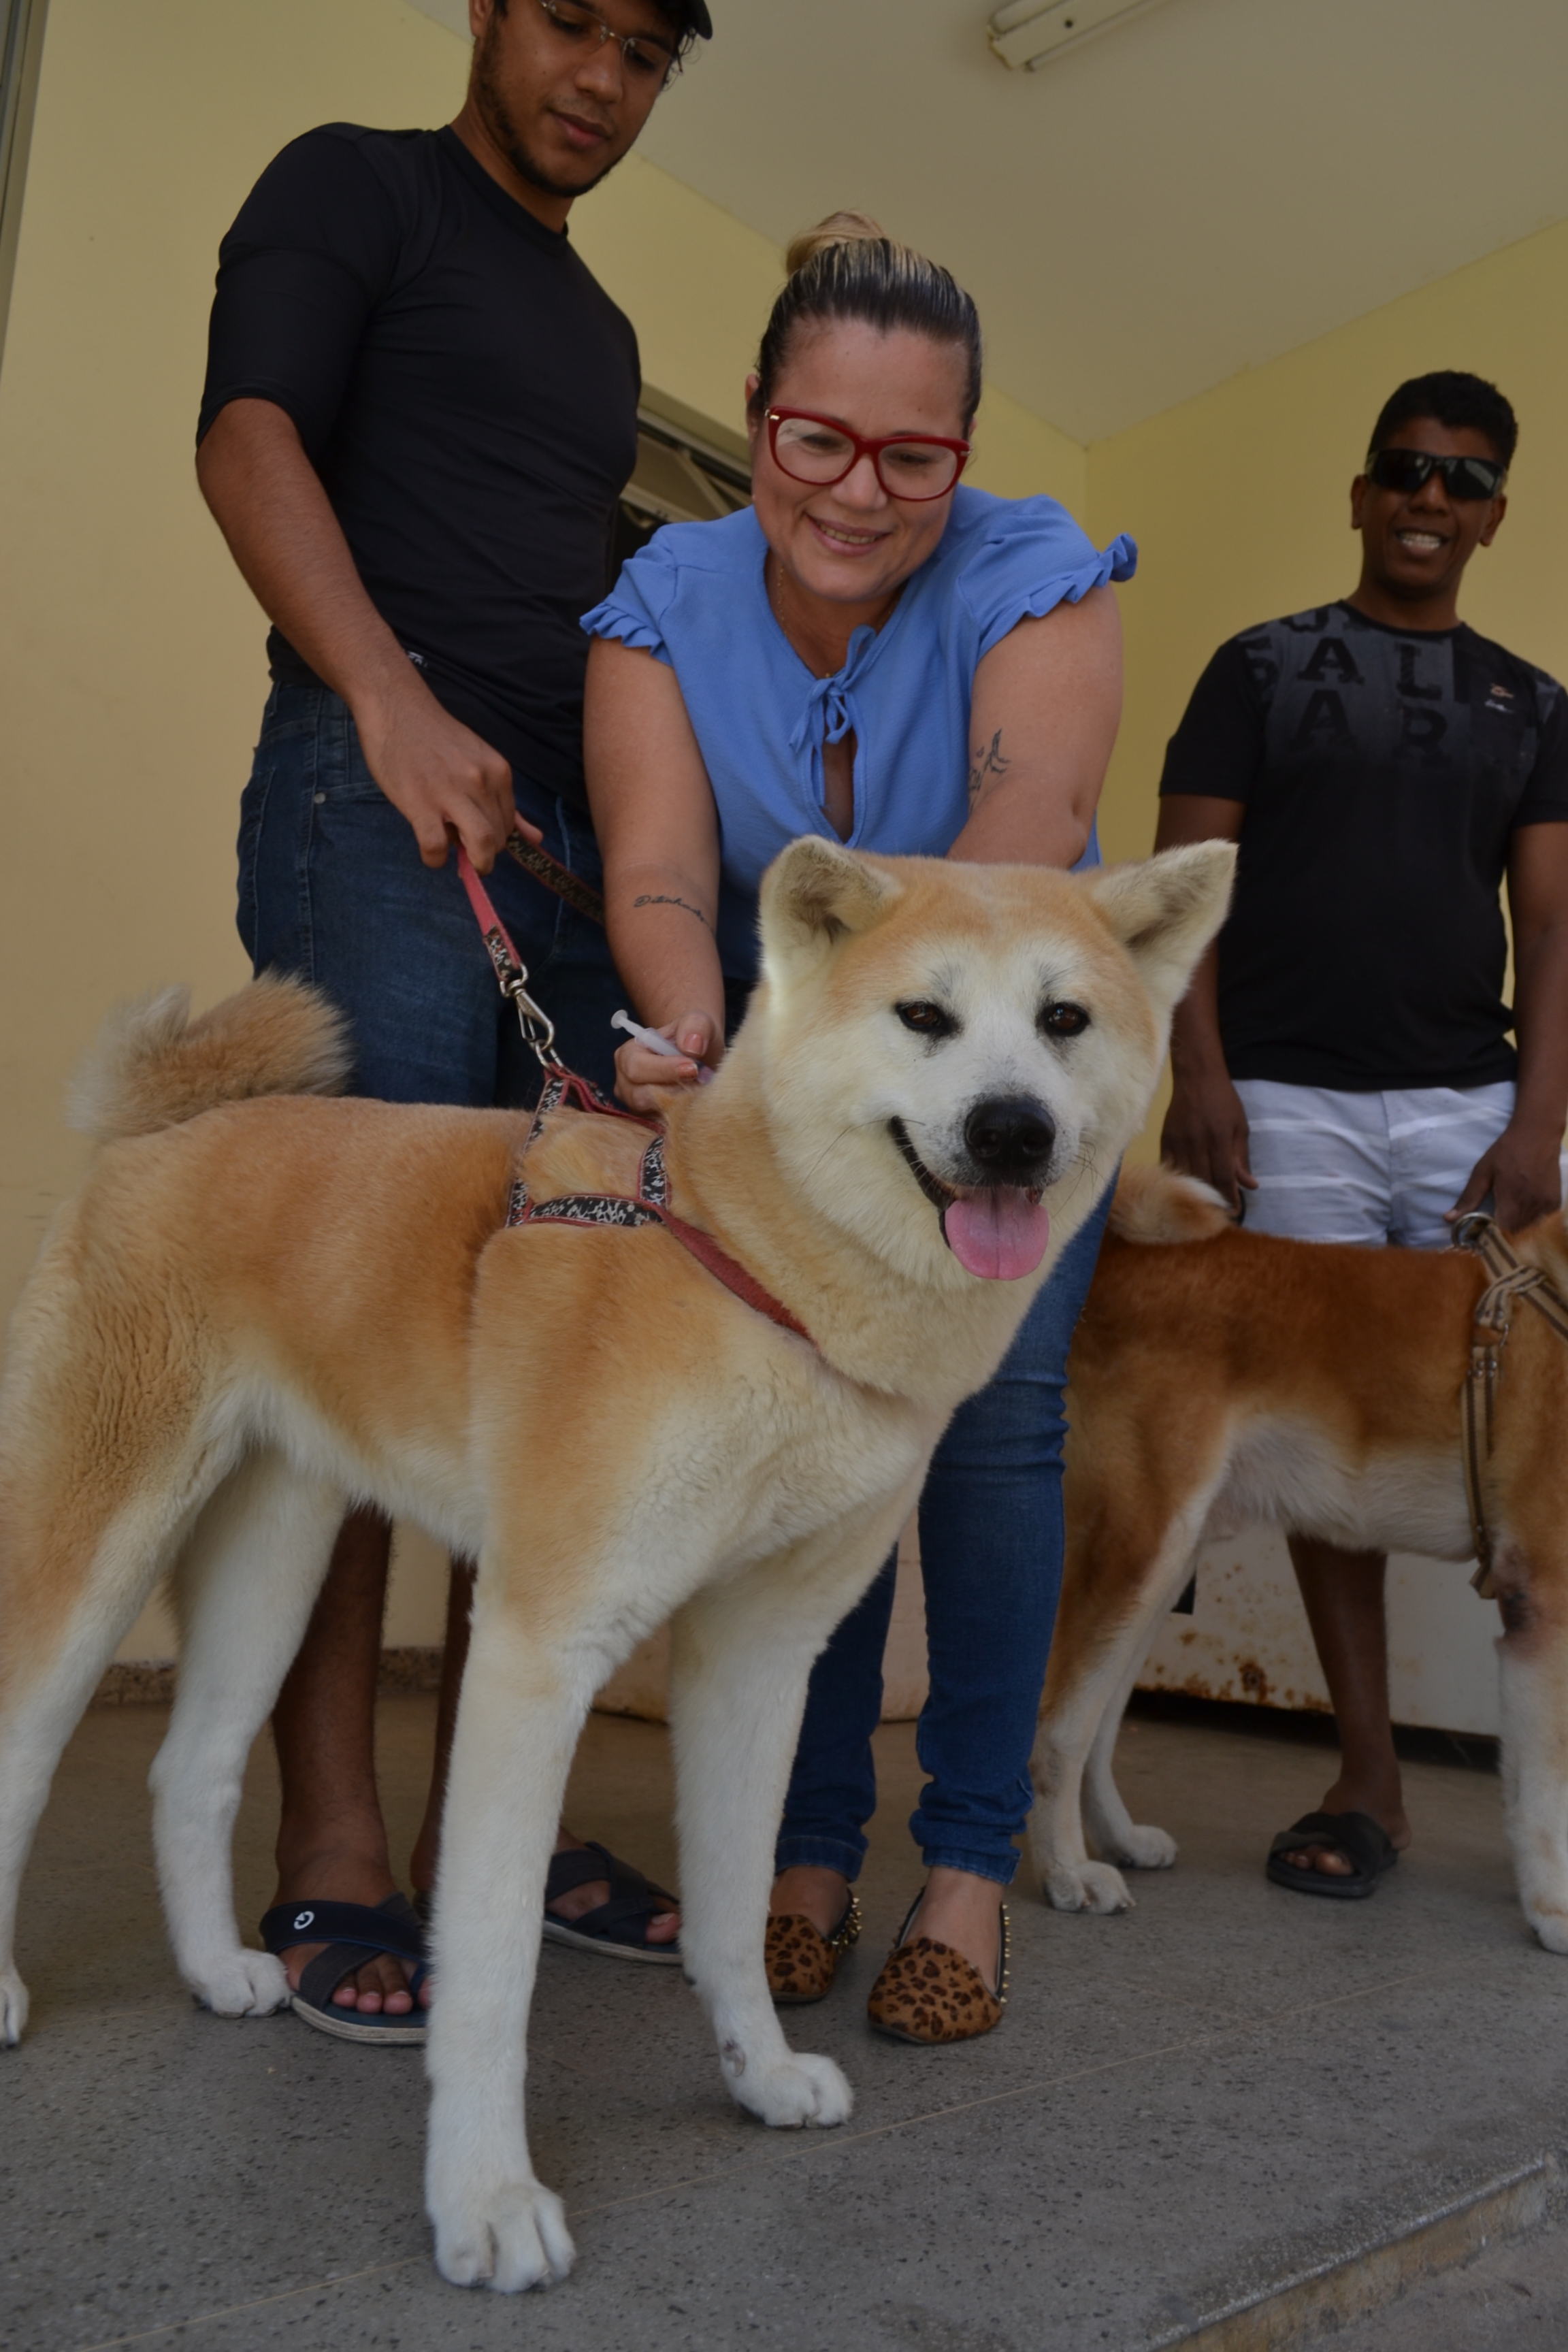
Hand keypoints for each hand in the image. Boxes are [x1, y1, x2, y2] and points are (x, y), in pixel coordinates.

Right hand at [353, 668, 540, 872]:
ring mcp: (451, 793)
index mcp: (498, 772)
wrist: (397, 709)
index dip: (495, 839)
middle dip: (484, 854)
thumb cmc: (435, 739)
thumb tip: (535, 839)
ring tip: (455, 855)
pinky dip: (435, 860)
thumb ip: (504, 802)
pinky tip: (431, 851)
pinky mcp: (420, 804)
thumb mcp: (479, 762)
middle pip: (499, 839)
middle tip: (464, 847)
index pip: (510, 824)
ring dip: (472, 863)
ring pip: (481, 847)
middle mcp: (481, 782)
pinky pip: (436, 848)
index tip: (476, 836)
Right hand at [613, 1011, 722, 1116]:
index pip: (637, 1067)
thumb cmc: (693, 1038)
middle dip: (674, 1089)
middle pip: (640, 1096)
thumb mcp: (697, 1022)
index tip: (693, 1067)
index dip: (665, 1069)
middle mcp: (626, 1084)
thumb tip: (691, 1047)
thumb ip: (694, 1026)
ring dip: (681, 1103)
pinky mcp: (651, 1122)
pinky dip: (683, 1117)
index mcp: (628, 1055)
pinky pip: (664, 1126)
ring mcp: (636, 1107)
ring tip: (702, 1089)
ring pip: (654, 1113)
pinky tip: (698, 1104)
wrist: (700, 1057)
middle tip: (702, 1081)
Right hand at [1161, 1067, 1256, 1213]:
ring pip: (1186, 1176)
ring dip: (1196, 1193)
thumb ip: (1242, 1157)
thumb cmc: (1223, 1101)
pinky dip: (1178, 1179)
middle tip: (1220, 1214)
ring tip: (1205, 1206)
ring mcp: (1178, 1141)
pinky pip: (1170, 1167)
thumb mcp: (1240, 1127)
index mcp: (1218, 1139)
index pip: (1224, 1177)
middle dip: (1214, 1200)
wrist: (1196, 1077)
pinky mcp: (1165, 1139)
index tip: (1235, 1213)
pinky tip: (1185, 1188)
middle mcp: (1196, 1142)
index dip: (1230, 1197)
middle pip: (1204, 1180)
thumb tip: (1250, 1185)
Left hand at [1446, 1122, 1563, 1232]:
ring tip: (1512, 1206)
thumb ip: (1469, 1197)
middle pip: (1516, 1231)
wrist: (1537, 1134)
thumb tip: (1448, 1219)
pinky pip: (1542, 1220)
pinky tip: (1526, 1203)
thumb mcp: (1483, 1171)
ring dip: (1519, 1223)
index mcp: (1510, 1196)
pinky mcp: (1555, 1201)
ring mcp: (1545, 1203)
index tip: (1486, 1224)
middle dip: (1505, 1227)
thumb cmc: (1506, 1150)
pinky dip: (1534, 1217)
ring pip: (1529, 1227)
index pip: (1502, 1229)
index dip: (1493, 1230)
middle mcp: (1530, 1203)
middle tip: (1499, 1213)